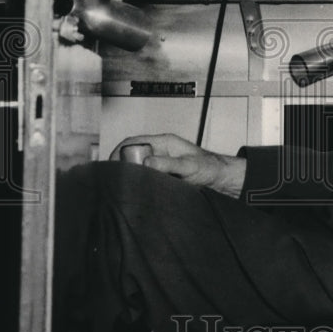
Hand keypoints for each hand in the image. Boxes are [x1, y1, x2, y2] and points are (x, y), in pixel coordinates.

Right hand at [109, 133, 246, 197]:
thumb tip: (147, 162)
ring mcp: (160, 162)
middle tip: (117, 179)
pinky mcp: (162, 174)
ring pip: (137, 166)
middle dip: (121, 165)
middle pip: (131, 154)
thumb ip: (169, 164)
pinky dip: (139, 181)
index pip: (133, 141)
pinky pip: (145, 176)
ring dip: (130, 174)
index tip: (112, 165)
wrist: (220, 179)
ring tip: (124, 186)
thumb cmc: (209, 168)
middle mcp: (159, 150)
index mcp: (163, 142)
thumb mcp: (189, 166)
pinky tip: (137, 190)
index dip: (119, 151)